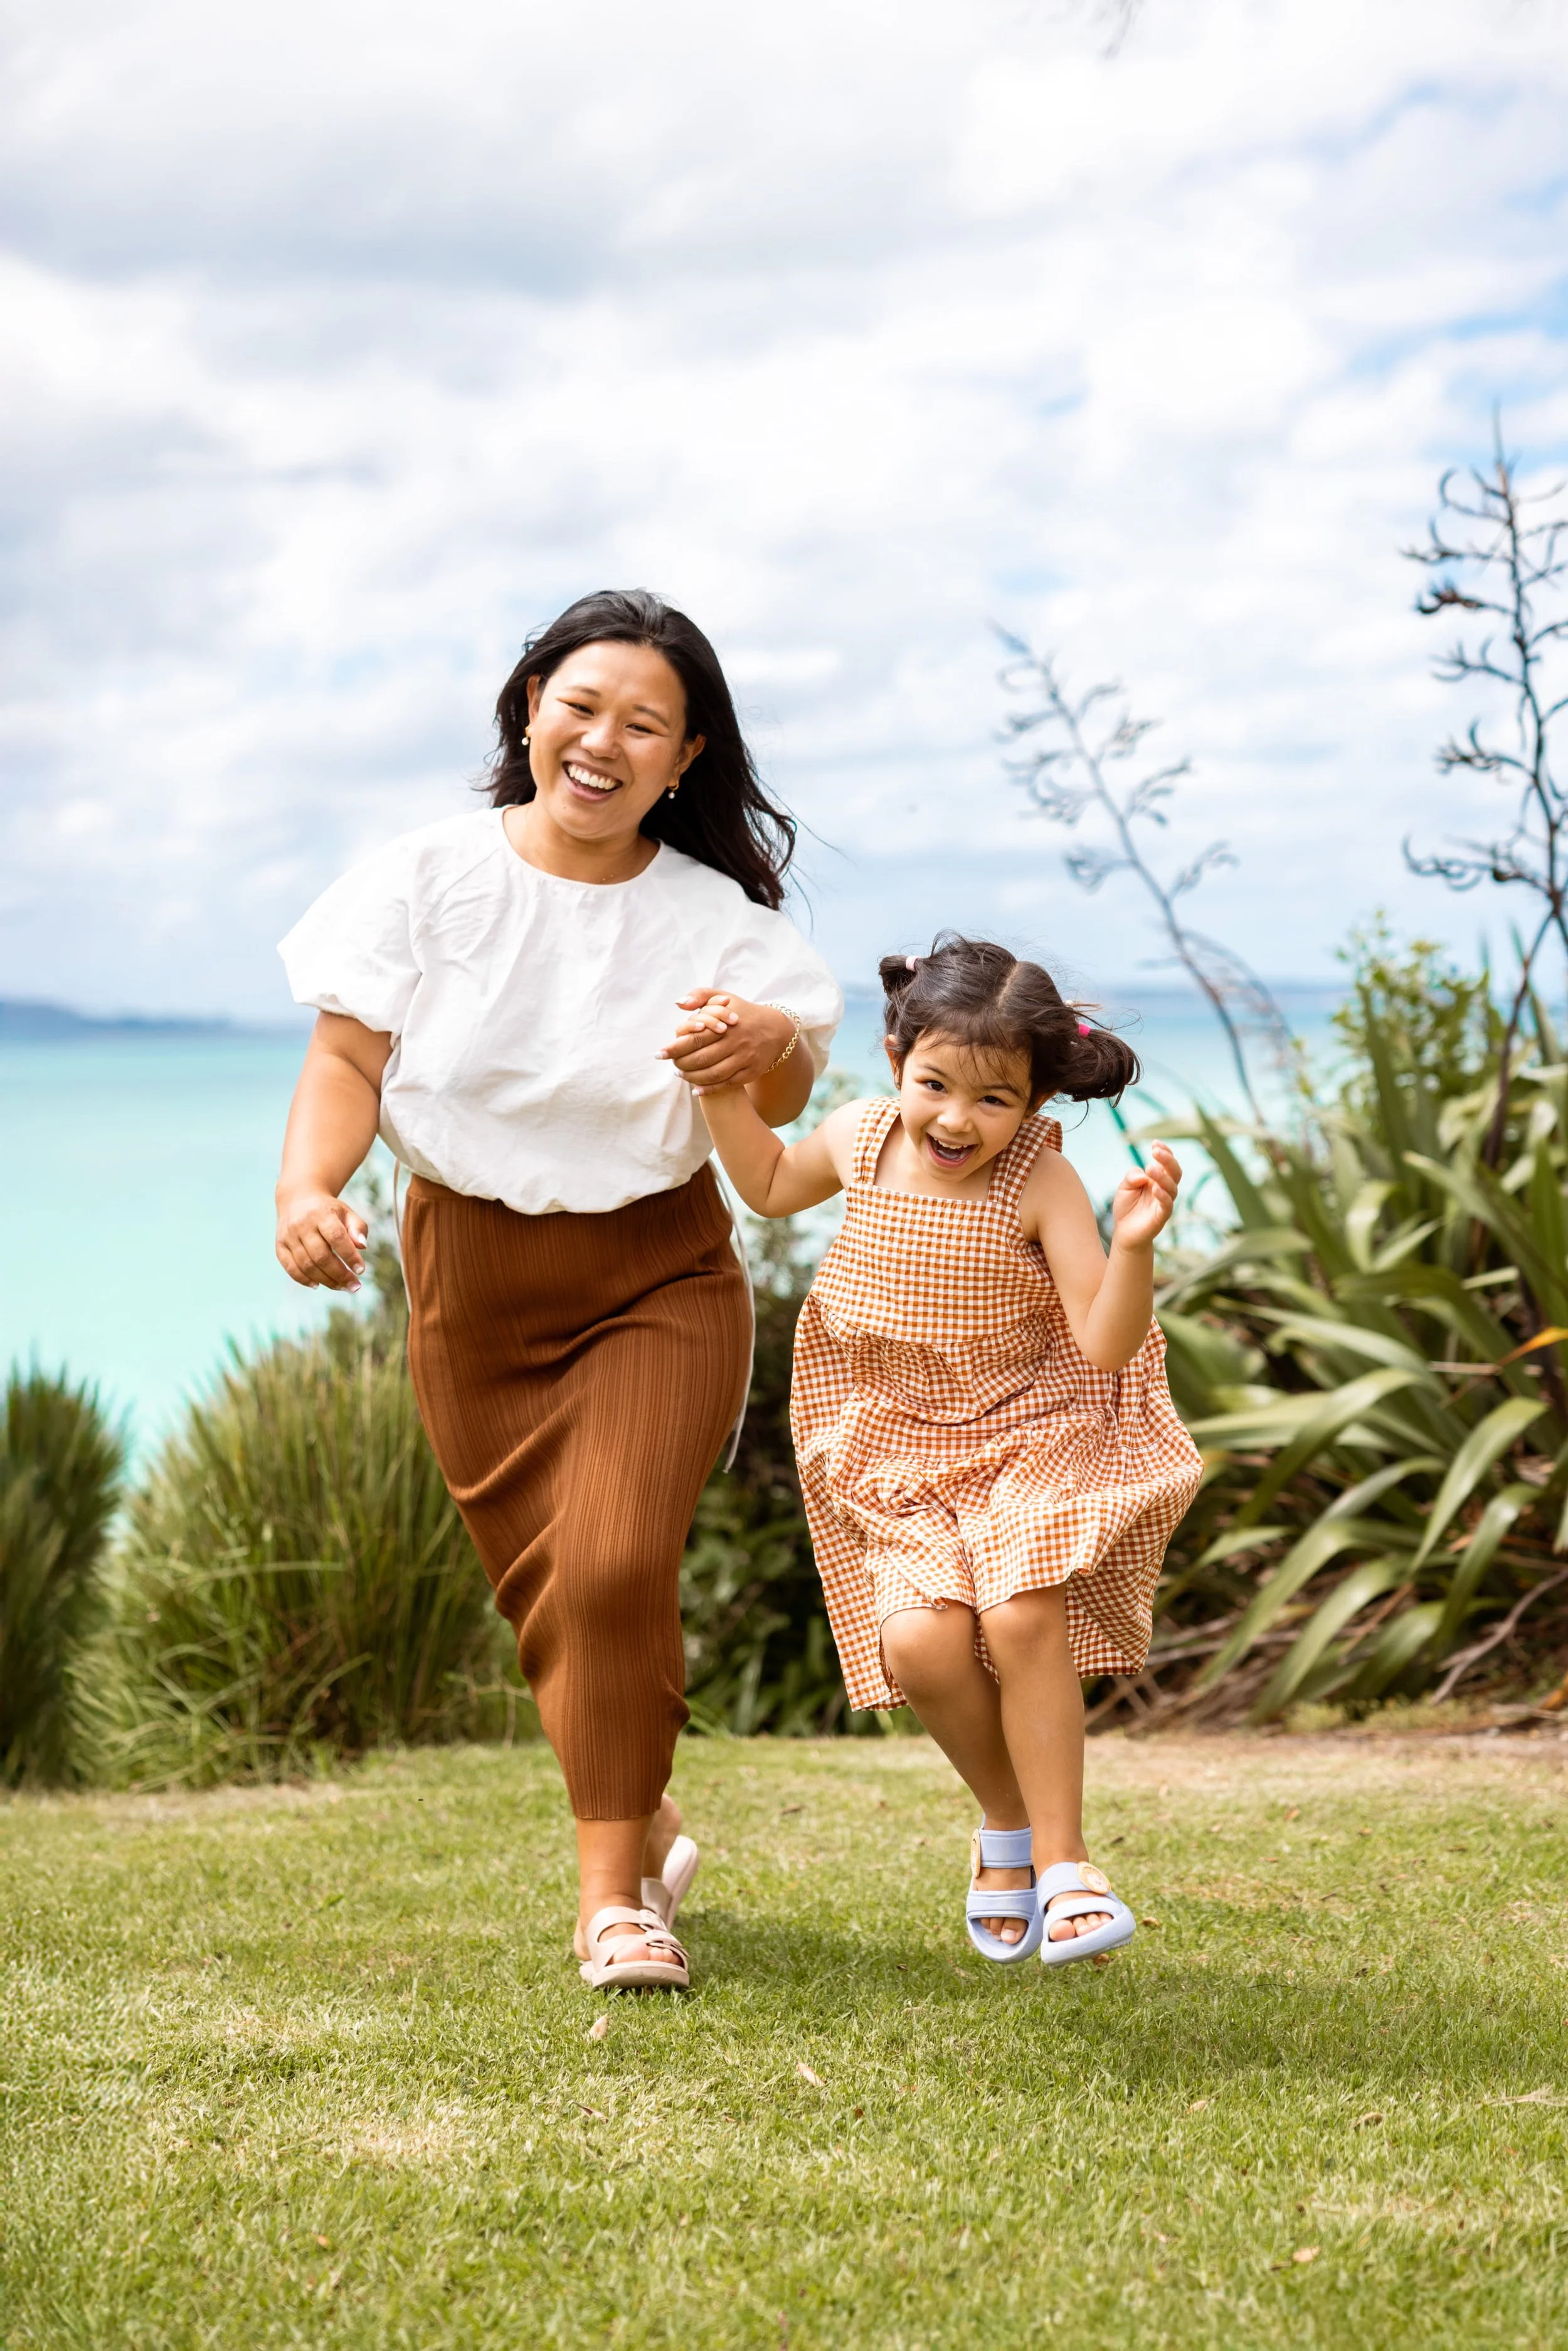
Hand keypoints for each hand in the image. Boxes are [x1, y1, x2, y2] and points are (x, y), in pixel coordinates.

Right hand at [275, 1187, 368, 1290]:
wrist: (298, 1198)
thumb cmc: (328, 1210)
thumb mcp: (346, 1212)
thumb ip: (358, 1227)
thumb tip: (362, 1246)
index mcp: (321, 1213)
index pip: (336, 1237)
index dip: (349, 1256)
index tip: (361, 1270)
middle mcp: (302, 1225)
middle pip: (321, 1256)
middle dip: (340, 1274)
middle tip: (354, 1286)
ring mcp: (288, 1236)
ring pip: (306, 1265)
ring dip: (326, 1280)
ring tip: (342, 1287)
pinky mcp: (280, 1245)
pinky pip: (290, 1268)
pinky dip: (304, 1280)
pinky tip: (318, 1285)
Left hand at [658, 990, 795, 1091]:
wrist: (774, 1029)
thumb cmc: (741, 1013)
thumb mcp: (722, 998)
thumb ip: (699, 996)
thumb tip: (679, 1004)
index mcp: (725, 1024)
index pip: (695, 1038)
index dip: (675, 1047)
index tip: (660, 1053)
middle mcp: (736, 1042)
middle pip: (701, 1058)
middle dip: (682, 1064)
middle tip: (672, 1065)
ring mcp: (744, 1058)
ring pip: (713, 1074)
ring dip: (693, 1078)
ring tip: (681, 1075)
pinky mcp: (751, 1072)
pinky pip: (727, 1084)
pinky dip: (710, 1089)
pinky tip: (696, 1089)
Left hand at [1110, 1142, 1180, 1251]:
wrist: (1124, 1232)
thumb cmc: (1127, 1207)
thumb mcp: (1124, 1186)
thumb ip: (1132, 1176)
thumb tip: (1143, 1173)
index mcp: (1158, 1179)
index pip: (1167, 1163)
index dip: (1164, 1152)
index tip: (1155, 1143)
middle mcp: (1165, 1189)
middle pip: (1175, 1172)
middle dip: (1167, 1160)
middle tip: (1156, 1151)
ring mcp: (1165, 1202)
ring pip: (1172, 1187)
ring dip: (1163, 1176)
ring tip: (1151, 1168)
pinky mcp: (1162, 1216)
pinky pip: (1167, 1205)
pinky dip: (1163, 1195)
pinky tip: (1155, 1188)